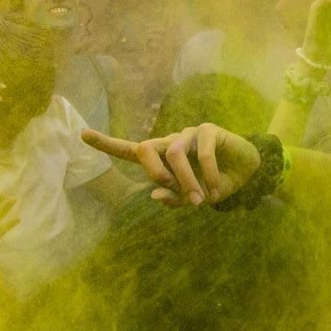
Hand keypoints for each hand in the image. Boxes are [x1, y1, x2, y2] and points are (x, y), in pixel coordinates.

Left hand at [83, 124, 258, 206]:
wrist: (249, 173)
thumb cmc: (216, 184)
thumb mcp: (195, 198)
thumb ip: (175, 198)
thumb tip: (155, 195)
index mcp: (163, 159)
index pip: (130, 150)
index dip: (106, 143)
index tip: (81, 134)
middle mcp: (171, 142)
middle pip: (145, 147)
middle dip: (152, 171)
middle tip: (168, 188)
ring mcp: (188, 134)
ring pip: (173, 153)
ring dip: (184, 181)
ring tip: (200, 200)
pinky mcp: (208, 130)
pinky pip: (201, 154)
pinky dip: (208, 176)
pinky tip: (217, 190)